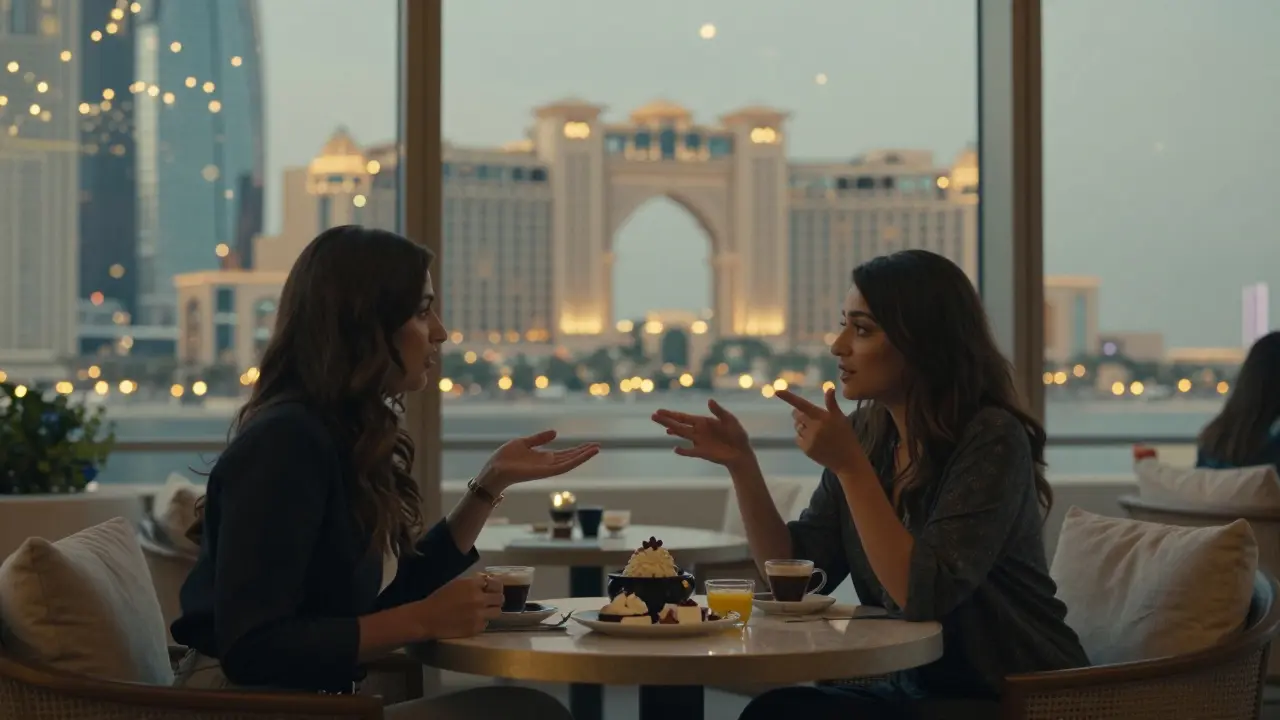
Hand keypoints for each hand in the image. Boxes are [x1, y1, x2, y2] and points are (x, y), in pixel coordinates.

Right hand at [410, 574, 504, 639]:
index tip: (492, 589)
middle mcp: (479, 599)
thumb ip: (473, 583)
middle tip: (491, 600)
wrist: (427, 618)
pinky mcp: (476, 628)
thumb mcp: (456, 584)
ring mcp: (479, 615)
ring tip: (484, 611)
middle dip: (496, 598)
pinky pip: (487, 623)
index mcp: (473, 585)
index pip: (495, 583)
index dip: (494, 586)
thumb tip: (486, 582)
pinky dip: (482, 621)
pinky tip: (473, 620)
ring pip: (498, 611)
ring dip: (492, 610)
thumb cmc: (439, 598)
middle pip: (500, 598)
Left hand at [477, 430, 598, 490]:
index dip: (577, 449)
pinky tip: (584, 455)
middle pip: (570, 458)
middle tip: (598, 445)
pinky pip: (563, 467)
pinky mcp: (545, 472)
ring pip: (570, 462)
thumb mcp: (524, 443)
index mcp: (543, 458)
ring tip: (596, 448)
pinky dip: (575, 461)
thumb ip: (539, 439)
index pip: (564, 454)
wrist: (495, 469)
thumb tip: (555, 432)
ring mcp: (547, 469)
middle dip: (584, 452)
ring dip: (583, 456)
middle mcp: (548, 464)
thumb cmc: (505, 458)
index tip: (589, 444)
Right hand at [652, 399, 754, 468]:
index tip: (659, 411)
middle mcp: (698, 431)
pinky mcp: (703, 452)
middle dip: (666, 420)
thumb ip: (719, 411)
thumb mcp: (730, 420)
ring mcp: (699, 442)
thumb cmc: (737, 434)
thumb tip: (709, 400)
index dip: (671, 414)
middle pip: (678, 425)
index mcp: (703, 421)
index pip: (684, 417)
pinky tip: (675, 449)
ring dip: (672, 431)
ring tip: (662, 428)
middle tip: (653, 416)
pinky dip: (683, 451)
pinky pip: (690, 452)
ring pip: (682, 435)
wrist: (741, 452)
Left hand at [775, 388, 867, 476]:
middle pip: (797, 415)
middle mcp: (814, 427)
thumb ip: (832, 404)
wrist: (848, 461)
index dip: (789, 398)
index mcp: (823, 417)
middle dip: (800, 414)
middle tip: (811, 418)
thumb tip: (829, 388)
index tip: (777, 391)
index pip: (803, 404)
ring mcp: (809, 439)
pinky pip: (798, 438)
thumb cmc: (846, 437)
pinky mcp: (806, 449)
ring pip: (797, 427)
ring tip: (816, 432)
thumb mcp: (841, 419)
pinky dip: (803, 438)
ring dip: (803, 426)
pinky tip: (815, 441)